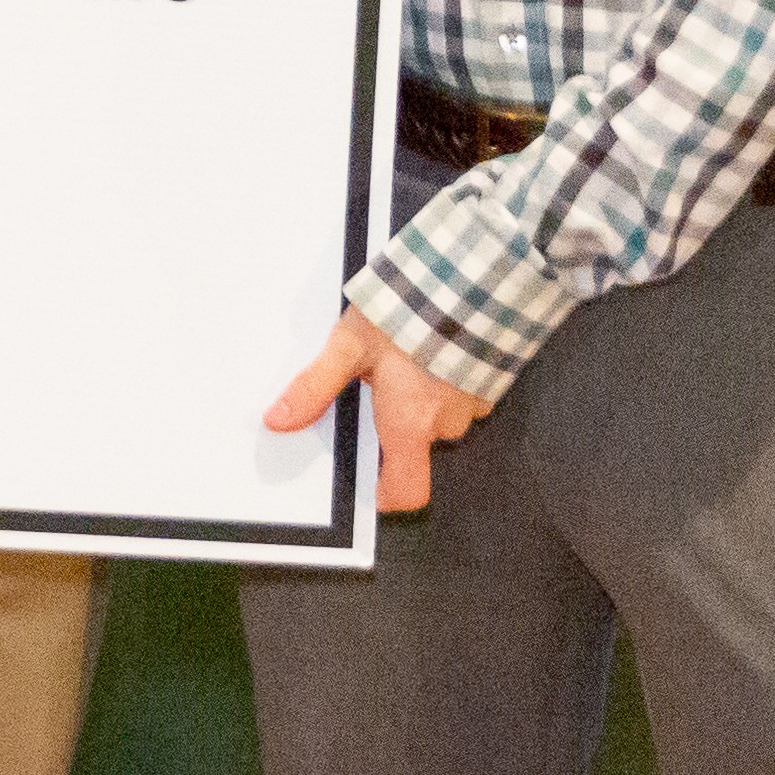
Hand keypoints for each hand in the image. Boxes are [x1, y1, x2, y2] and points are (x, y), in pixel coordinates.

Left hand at [267, 306, 491, 511]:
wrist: (473, 279)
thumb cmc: (411, 312)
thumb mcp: (348, 346)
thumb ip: (315, 386)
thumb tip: (280, 420)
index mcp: (409, 423)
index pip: (407, 491)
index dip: (389, 495)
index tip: (372, 485)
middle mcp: (445, 422)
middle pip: (418, 443)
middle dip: (397, 420)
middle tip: (378, 383)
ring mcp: (475, 402)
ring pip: (441, 416)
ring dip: (424, 396)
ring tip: (406, 356)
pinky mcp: (493, 379)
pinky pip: (464, 393)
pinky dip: (448, 378)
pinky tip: (434, 347)